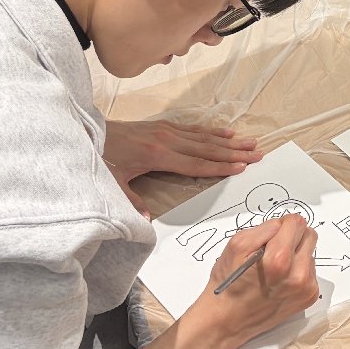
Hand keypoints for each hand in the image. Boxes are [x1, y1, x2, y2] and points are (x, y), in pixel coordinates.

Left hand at [103, 119, 262, 215]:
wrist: (91, 131)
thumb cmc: (103, 158)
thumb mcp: (113, 184)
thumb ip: (132, 202)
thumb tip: (148, 222)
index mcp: (159, 156)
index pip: (197, 164)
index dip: (220, 166)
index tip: (242, 167)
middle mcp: (169, 140)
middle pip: (208, 148)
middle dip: (234, 152)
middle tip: (258, 153)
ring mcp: (168, 131)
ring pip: (205, 137)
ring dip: (229, 140)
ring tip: (250, 142)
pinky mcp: (165, 126)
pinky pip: (195, 129)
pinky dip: (213, 131)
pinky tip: (227, 132)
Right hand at [187, 216, 319, 348]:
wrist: (227, 321)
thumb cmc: (229, 284)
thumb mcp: (237, 245)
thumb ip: (265, 228)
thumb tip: (284, 224)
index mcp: (279, 260)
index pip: (297, 222)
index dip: (282, 224)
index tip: (271, 235)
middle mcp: (297, 275)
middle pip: (309, 235)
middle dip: (292, 237)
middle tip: (273, 250)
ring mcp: (305, 288)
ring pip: (310, 252)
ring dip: (296, 254)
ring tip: (275, 268)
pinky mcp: (308, 297)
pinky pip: (310, 270)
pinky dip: (298, 270)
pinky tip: (280, 279)